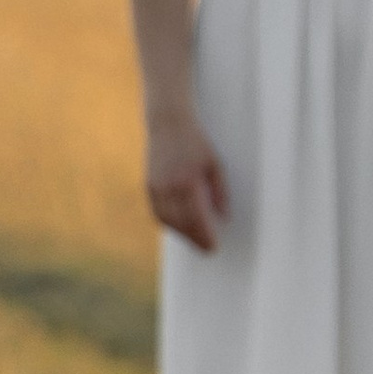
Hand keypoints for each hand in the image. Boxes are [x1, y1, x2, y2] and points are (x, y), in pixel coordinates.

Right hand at [146, 115, 228, 251]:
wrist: (168, 123)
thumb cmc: (196, 143)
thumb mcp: (215, 164)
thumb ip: (220, 192)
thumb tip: (224, 217)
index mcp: (187, 182)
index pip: (196, 218)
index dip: (204, 236)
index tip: (213, 248)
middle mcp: (168, 187)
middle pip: (182, 223)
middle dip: (195, 239)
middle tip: (207, 250)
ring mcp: (156, 186)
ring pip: (168, 220)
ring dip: (182, 234)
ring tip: (196, 240)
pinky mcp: (148, 185)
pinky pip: (158, 212)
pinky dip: (169, 223)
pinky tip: (180, 227)